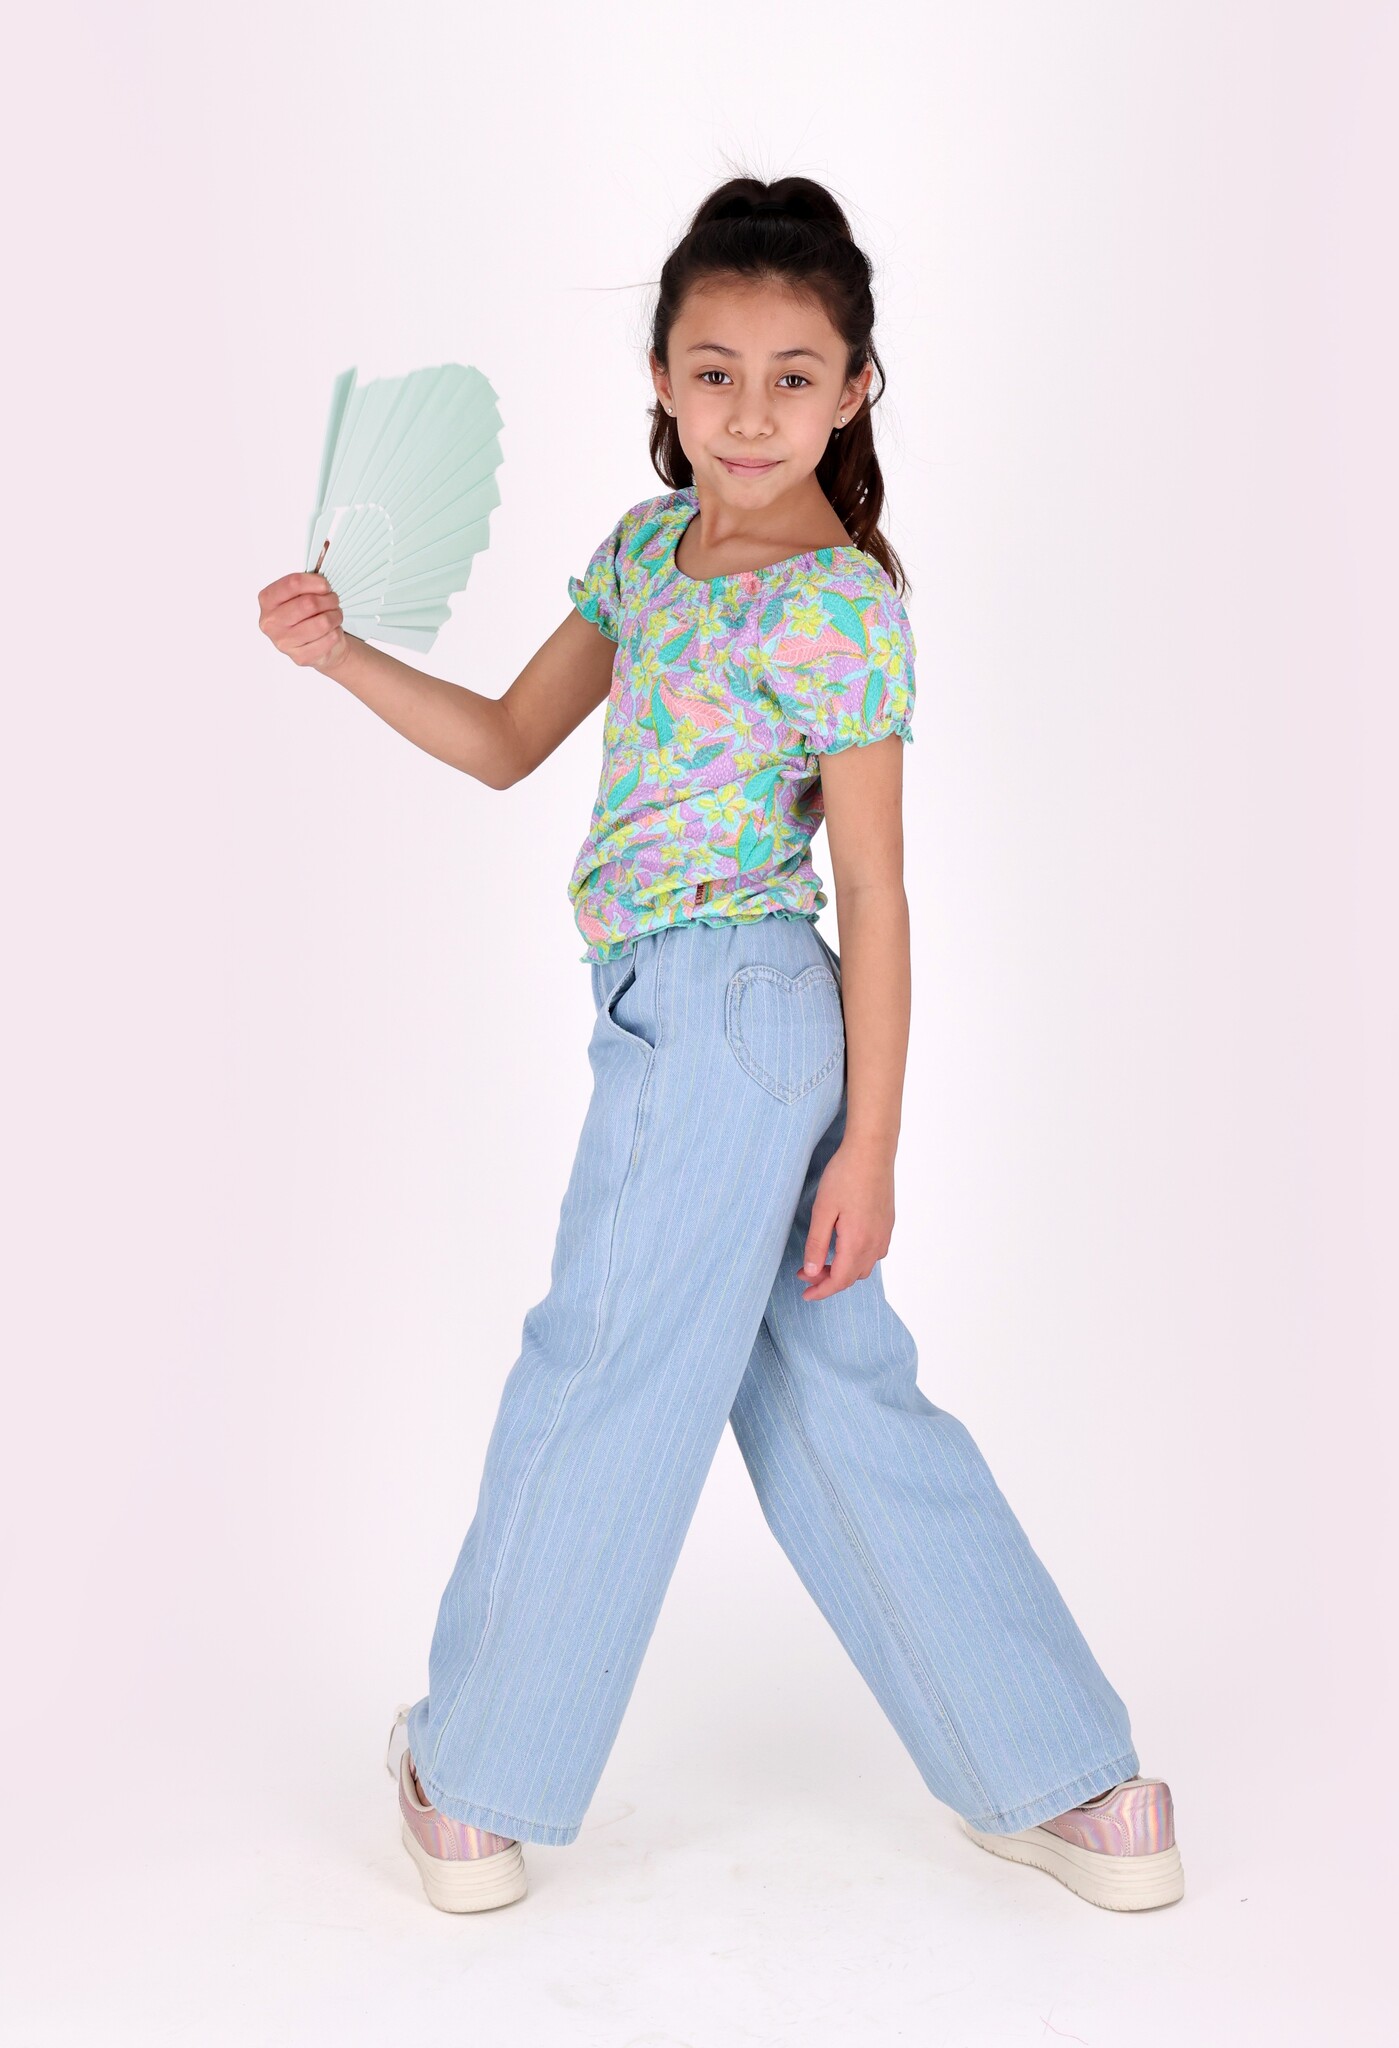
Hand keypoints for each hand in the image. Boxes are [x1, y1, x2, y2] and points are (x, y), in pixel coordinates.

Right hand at [257, 570, 350, 673]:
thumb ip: (312, 569)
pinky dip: (335, 633)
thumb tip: (325, 546)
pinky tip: (331, 631)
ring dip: (335, 616)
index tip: (325, 585)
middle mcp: (270, 621)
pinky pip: (328, 639)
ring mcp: (283, 642)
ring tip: (335, 615)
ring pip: (321, 622)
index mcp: (267, 600)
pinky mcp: (299, 657)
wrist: (317, 645)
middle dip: (328, 600)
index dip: (315, 582)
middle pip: (308, 604)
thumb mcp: (306, 591)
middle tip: (333, 600)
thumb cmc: (309, 614)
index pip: (293, 583)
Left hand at [795, 1139, 895, 1299]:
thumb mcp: (822, 1210)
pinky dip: (856, 1260)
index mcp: (858, 1242)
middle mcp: (875, 1243)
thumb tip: (810, 1272)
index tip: (805, 1294)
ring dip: (843, 1271)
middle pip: (852, 1277)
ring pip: (864, 1267)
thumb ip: (816, 1244)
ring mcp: (884, 1234)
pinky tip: (843, 1247)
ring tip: (821, 1261)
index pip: (839, 1280)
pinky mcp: (887, 1224)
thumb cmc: (845, 1176)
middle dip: (828, 1281)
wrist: (872, 1151)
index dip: (821, 1291)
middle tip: (805, 1273)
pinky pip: (874, 1253)